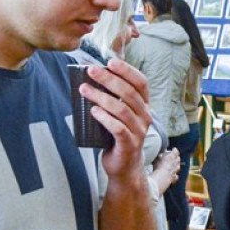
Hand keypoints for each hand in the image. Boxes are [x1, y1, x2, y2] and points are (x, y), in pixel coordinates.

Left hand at [81, 58, 151, 180]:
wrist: (124, 167)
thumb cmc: (118, 136)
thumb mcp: (119, 115)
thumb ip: (112, 97)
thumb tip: (90, 75)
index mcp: (144, 106)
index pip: (141, 83)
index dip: (127, 71)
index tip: (110, 61)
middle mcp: (145, 117)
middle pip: (129, 93)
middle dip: (109, 79)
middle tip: (91, 71)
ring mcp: (138, 131)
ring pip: (122, 109)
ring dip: (101, 97)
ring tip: (84, 89)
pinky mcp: (129, 144)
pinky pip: (118, 128)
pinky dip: (105, 118)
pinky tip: (93, 111)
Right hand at [149, 148, 180, 193]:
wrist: (161, 177)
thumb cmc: (158, 167)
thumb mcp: (157, 158)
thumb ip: (160, 156)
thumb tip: (159, 155)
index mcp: (171, 156)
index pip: (176, 151)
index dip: (175, 150)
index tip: (173, 149)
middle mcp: (175, 163)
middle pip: (178, 159)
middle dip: (176, 158)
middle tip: (172, 158)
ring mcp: (176, 170)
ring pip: (178, 167)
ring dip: (176, 166)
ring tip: (173, 166)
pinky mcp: (174, 177)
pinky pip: (176, 176)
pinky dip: (174, 175)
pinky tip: (172, 176)